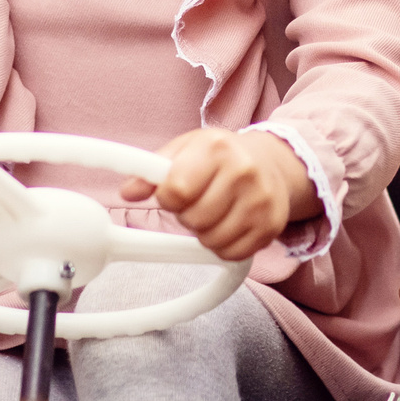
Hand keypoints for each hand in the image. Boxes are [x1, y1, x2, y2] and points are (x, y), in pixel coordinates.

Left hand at [127, 128, 317, 261]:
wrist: (272, 162)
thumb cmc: (222, 156)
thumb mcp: (185, 149)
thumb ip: (152, 169)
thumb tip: (127, 191)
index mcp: (217, 148)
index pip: (175, 190)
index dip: (168, 198)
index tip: (175, 193)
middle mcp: (243, 172)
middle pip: (193, 219)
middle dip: (187, 215)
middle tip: (197, 201)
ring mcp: (261, 201)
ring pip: (211, 240)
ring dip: (204, 232)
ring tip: (213, 212)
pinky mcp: (271, 226)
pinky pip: (232, 253)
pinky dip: (223, 246)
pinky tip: (228, 225)